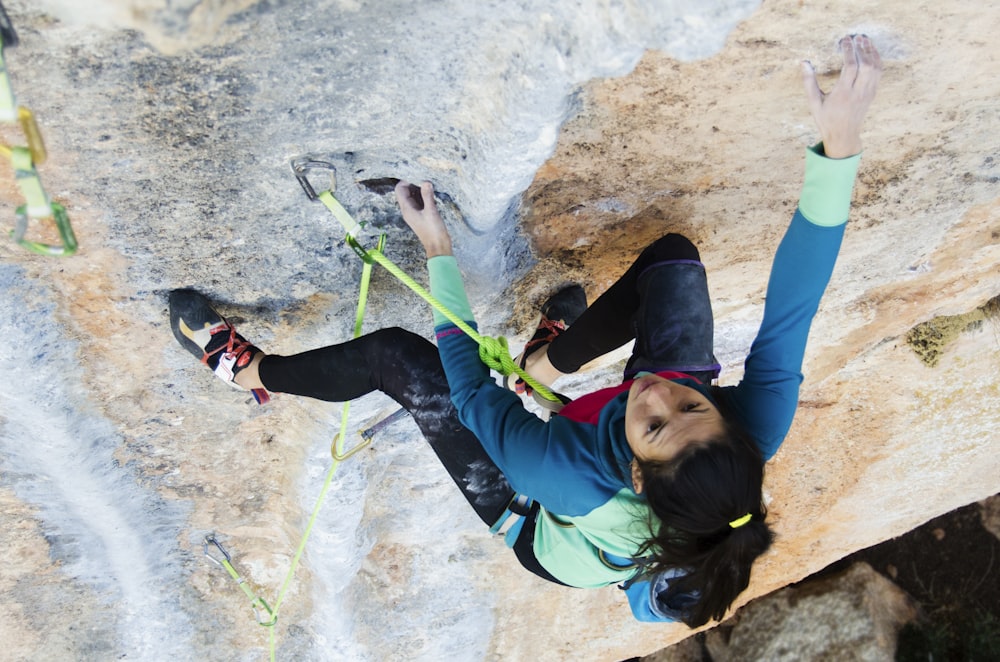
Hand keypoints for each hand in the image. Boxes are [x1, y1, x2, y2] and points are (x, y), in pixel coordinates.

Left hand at [395, 180, 452, 256]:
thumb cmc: (433, 231)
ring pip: (413, 196)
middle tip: (424, 177)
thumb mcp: (431, 212)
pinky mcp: (421, 214)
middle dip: (413, 183)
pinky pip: (419, 201)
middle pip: (405, 191)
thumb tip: (425, 181)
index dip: (406, 181)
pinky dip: (423, 195)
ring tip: (428, 182)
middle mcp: (408, 210)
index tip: (417, 175)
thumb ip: (428, 196)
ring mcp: (415, 212)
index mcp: (407, 209)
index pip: (399, 190)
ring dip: (419, 189)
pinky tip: (431, 192)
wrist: (438, 247)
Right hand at [802, 34, 881, 158]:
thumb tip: (804, 63)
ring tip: (864, 40)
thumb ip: (809, 82)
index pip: (851, 67)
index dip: (849, 50)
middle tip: (857, 36)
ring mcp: (867, 93)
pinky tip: (871, 52)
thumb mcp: (814, 103)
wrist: (843, 136)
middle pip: (866, 65)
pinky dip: (876, 60)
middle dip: (863, 48)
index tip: (845, 39)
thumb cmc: (826, 119)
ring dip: (871, 52)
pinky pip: (878, 73)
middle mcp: (858, 92)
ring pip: (875, 68)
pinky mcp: (872, 94)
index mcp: (843, 94)